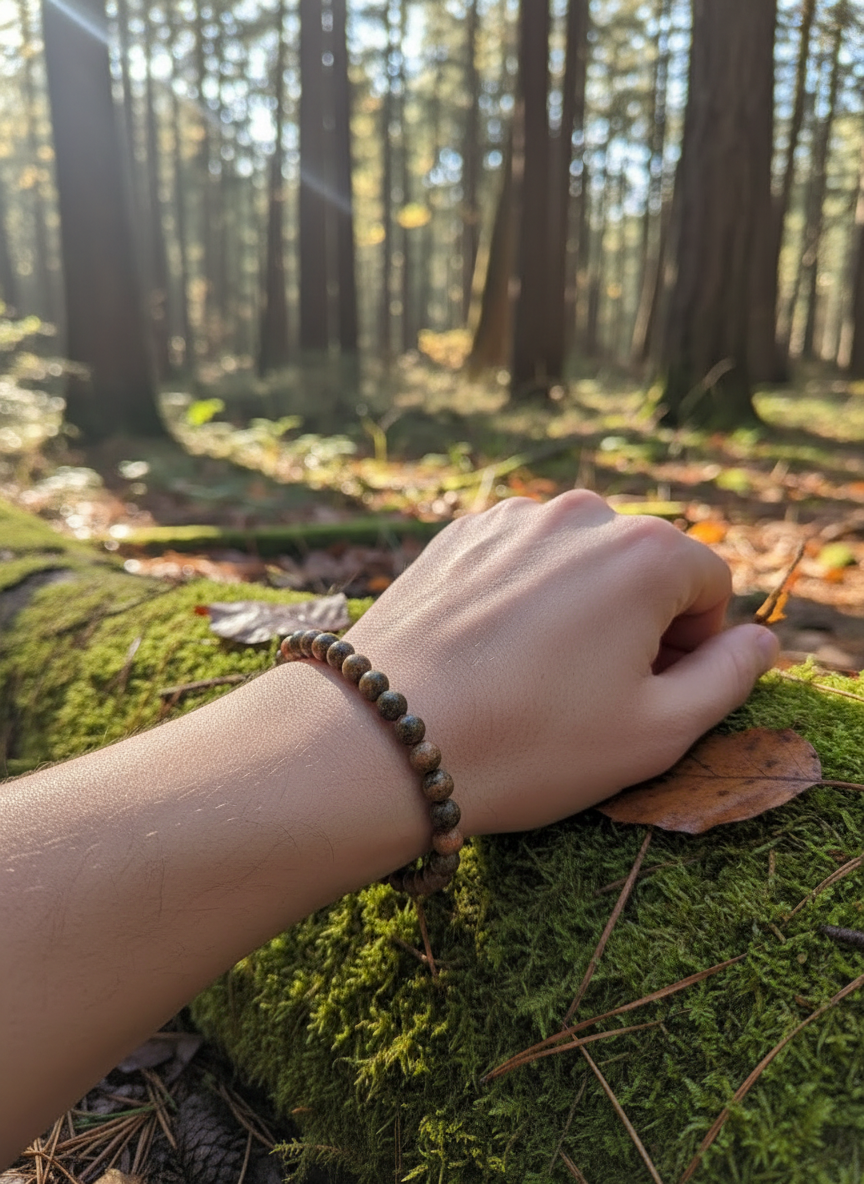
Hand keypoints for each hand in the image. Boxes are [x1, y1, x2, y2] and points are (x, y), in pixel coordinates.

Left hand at [346, 491, 777, 834]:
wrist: (384, 738)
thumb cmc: (529, 743)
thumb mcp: (658, 732)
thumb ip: (730, 678)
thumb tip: (759, 640)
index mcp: (644, 552)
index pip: (708, 585)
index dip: (693, 646)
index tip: (648, 694)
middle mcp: (579, 515)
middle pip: (642, 566)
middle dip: (636, 623)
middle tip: (589, 695)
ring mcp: (510, 519)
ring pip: (577, 562)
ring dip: (577, 608)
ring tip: (533, 677)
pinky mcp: (456, 535)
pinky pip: (519, 562)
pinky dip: (522, 599)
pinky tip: (489, 655)